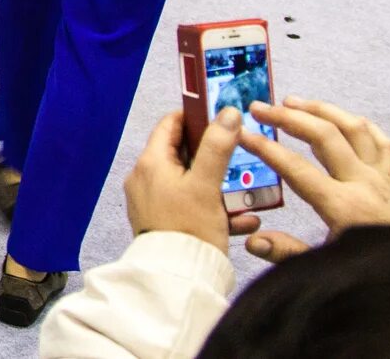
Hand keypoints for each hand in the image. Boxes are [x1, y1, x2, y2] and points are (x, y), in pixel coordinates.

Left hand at [124, 109, 240, 254]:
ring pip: (188, 183)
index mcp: (151, 162)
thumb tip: (227, 112)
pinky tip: (242, 220)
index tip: (219, 118)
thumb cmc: (189, 226)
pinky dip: (211, 208)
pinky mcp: (160, 223)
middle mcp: (144, 178)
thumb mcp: (207, 183)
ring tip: (245, 191)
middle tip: (239, 155)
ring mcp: (150, 202)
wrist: (177, 277)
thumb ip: (217, 147)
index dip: (194, 117)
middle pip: (180, 154)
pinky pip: (187, 207)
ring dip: (217, 186)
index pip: (169, 125)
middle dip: (211, 155)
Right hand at [235, 97, 389, 262]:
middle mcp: (363, 184)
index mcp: (343, 206)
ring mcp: (381, 179)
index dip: (266, 148)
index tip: (241, 133)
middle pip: (325, 136)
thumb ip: (287, 253)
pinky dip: (363, 126)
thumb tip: (252, 240)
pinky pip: (381, 144)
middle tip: (259, 108)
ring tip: (293, 101)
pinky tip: (343, 119)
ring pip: (354, 129)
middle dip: (288, 117)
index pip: (297, 168)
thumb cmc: (368, 275)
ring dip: (322, 110)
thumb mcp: (324, 269)